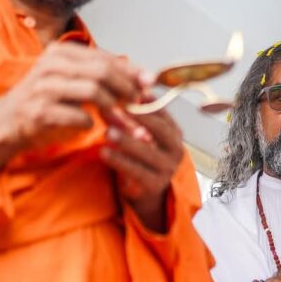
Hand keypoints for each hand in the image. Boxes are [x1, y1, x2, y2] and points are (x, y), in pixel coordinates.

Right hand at [0, 42, 149, 166]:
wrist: (7, 122)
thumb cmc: (46, 100)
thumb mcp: (72, 79)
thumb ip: (102, 75)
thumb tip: (144, 77)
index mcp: (61, 52)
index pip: (105, 57)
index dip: (131, 70)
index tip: (150, 82)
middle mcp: (51, 65)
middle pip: (102, 72)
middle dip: (127, 89)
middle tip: (140, 103)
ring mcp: (44, 88)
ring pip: (94, 92)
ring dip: (116, 109)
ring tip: (125, 120)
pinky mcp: (40, 112)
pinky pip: (80, 116)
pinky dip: (92, 124)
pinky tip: (93, 128)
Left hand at [99, 106, 184, 232]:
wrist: (148, 191)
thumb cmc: (143, 155)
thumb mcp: (141, 133)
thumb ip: (131, 114)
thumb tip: (117, 90)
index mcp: (174, 133)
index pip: (165, 113)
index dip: (148, 103)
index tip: (132, 94)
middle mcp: (176, 150)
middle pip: (161, 131)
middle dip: (140, 119)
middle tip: (118, 110)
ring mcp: (167, 169)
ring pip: (148, 153)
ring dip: (127, 141)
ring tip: (108, 132)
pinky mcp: (155, 185)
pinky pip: (137, 171)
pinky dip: (120, 161)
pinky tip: (104, 152)